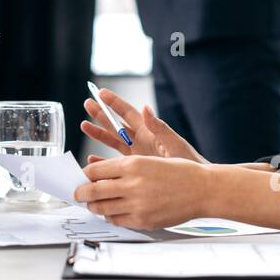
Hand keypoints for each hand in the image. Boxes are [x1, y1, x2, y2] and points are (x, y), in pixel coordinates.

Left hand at [73, 155, 212, 230]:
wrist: (203, 190)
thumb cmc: (180, 172)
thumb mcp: (150, 159)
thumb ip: (123, 167)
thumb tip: (99, 173)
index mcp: (133, 164)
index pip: (95, 171)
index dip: (85, 175)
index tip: (82, 177)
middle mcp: (132, 184)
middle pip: (92, 191)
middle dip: (81, 194)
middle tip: (78, 194)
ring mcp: (137, 205)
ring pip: (102, 208)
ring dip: (94, 207)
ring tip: (94, 204)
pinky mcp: (143, 221)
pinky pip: (117, 221)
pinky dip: (111, 217)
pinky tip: (113, 212)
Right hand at [80, 87, 207, 163]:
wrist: (195, 187)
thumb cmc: (189, 162)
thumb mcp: (174, 144)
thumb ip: (159, 127)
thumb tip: (146, 108)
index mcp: (149, 131)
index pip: (128, 113)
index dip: (114, 103)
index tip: (100, 92)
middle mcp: (140, 140)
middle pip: (116, 124)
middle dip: (101, 114)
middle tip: (87, 103)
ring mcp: (137, 154)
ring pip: (113, 141)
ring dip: (99, 133)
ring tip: (84, 125)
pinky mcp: (135, 168)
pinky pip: (115, 163)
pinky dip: (102, 161)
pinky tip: (92, 161)